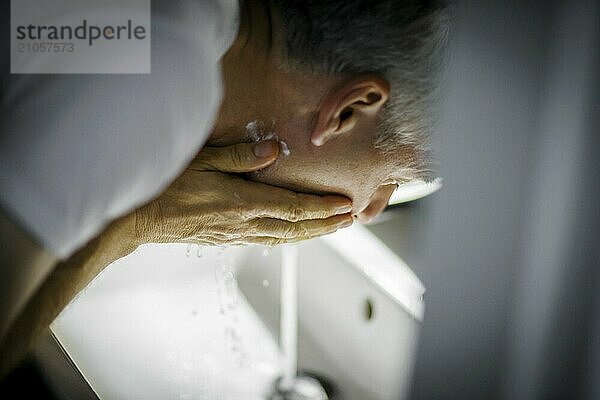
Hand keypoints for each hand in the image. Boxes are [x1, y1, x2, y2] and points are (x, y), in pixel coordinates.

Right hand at [134, 140, 352, 245]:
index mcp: (241, 202)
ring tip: (333, 227)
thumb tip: (274, 151)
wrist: (139, 219)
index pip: (293, 208)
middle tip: (350, 218)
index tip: (344, 206)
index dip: (322, 208)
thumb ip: (240, 156)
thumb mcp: (202, 160)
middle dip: (326, 223)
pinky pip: (267, 240)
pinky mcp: (227, 240)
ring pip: (284, 237)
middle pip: (295, 227)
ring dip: (312, 233)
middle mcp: (244, 223)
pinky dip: (290, 237)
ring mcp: (236, 235)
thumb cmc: (167, 186)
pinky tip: (296, 234)